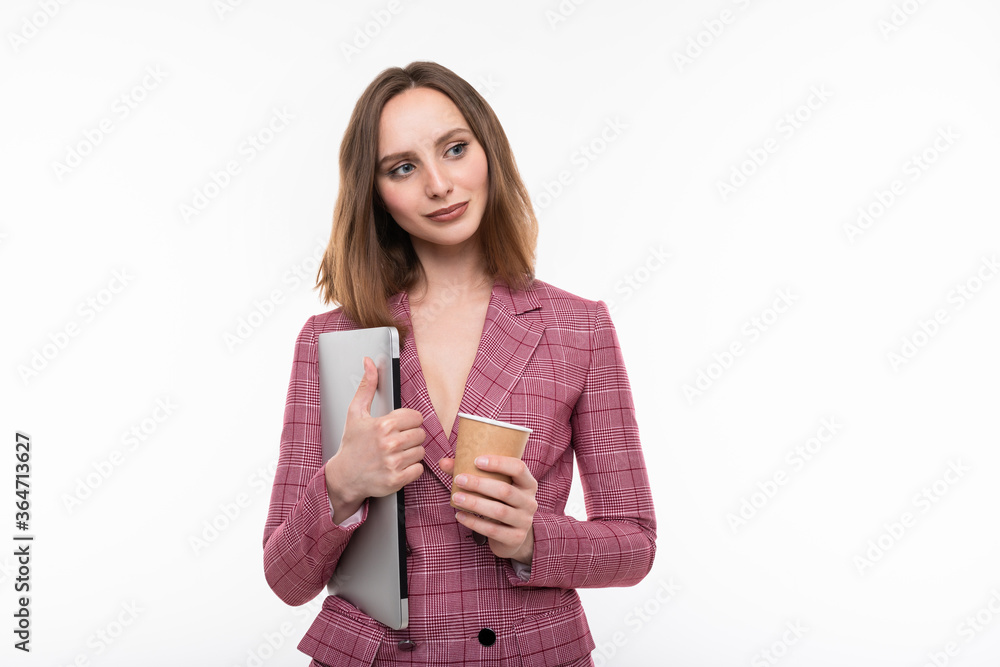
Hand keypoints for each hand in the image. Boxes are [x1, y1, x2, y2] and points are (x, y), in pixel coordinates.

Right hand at [325, 357, 425, 520]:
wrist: (344, 477)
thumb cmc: (351, 445)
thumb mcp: (355, 413)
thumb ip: (367, 386)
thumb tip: (369, 362)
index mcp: (383, 425)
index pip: (416, 417)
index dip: (409, 421)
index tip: (399, 426)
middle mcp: (389, 443)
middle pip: (421, 434)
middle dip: (411, 437)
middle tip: (397, 441)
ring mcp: (393, 463)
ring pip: (421, 451)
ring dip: (412, 453)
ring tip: (396, 453)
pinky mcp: (397, 480)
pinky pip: (419, 469)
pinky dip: (412, 469)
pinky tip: (398, 465)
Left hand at [439, 455, 537, 562]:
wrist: (512, 535)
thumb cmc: (499, 503)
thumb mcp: (492, 487)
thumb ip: (470, 472)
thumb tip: (443, 462)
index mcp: (528, 483)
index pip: (519, 468)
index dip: (499, 463)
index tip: (477, 461)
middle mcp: (530, 502)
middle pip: (505, 490)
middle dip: (479, 484)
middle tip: (459, 479)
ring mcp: (524, 521)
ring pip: (499, 511)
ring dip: (475, 503)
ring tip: (456, 498)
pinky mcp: (515, 538)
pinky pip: (493, 530)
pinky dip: (474, 522)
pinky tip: (459, 516)